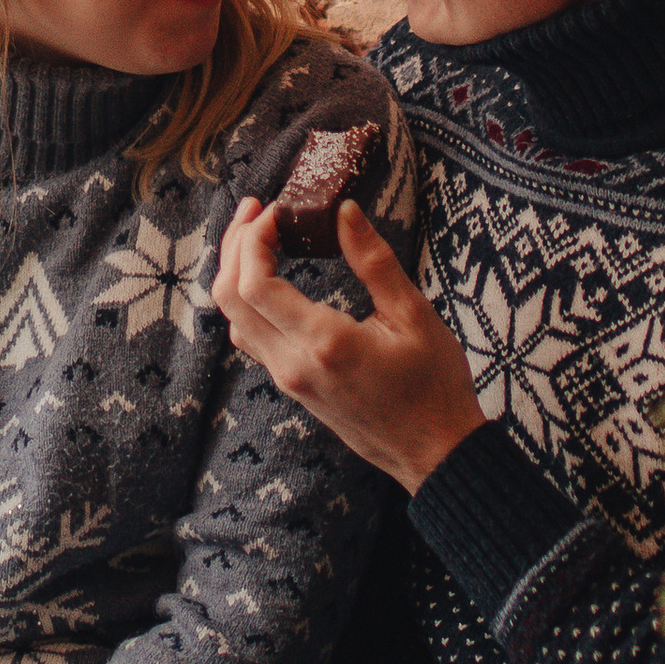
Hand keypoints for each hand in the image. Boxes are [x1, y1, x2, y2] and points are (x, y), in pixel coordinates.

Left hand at [212, 194, 487, 494]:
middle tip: (257, 210)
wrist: (434, 453)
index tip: (274, 210)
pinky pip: (251, 339)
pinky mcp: (293, 387)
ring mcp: (289, 379)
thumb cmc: (434, 385)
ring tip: (261, 236)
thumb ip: (374, 261)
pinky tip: (270, 277)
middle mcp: (294, 364)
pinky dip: (247, 301)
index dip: (252, 239)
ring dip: (236, 273)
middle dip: (235, 246)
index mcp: (324, 343)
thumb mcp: (414, 315)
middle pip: (230, 298)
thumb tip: (344, 211)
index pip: (254, 285)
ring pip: (234, 320)